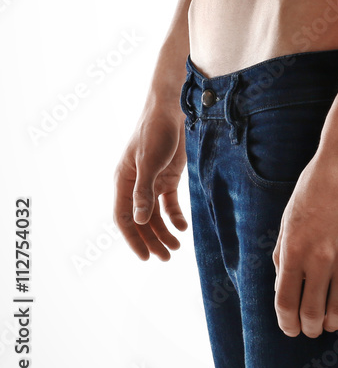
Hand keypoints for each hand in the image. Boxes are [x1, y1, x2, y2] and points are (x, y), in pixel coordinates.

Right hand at [113, 104, 188, 260]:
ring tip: (176, 248)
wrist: (173, 109)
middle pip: (141, 220)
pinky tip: (183, 227)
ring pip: (155, 214)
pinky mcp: (168, 176)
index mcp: (124, 181)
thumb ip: (144, 191)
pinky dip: (175, 216)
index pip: (123, 218)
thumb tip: (140, 220)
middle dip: (152, 240)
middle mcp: (135, 184)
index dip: (133, 239)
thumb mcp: (149, 162)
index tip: (145, 257)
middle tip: (166, 258)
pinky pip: (169, 203)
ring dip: (164, 232)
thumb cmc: (156, 131)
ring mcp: (152, 181)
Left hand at [272, 147, 337, 336]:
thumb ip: (282, 253)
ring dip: (333, 322)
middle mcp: (320, 257)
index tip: (290, 328)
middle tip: (311, 329)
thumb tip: (283, 286)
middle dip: (310, 328)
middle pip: (312, 312)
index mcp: (294, 248)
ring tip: (331, 322)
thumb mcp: (287, 219)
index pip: (286, 302)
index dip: (287, 322)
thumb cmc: (313, 188)